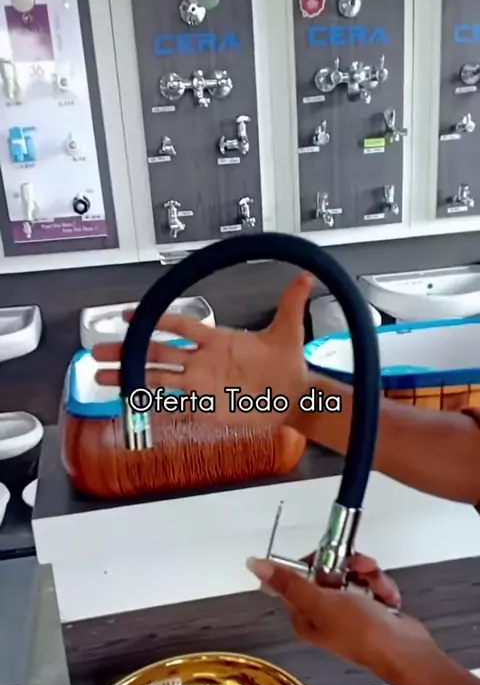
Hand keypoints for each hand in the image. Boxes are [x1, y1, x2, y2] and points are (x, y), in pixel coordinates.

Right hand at [94, 275, 313, 424]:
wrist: (296, 399)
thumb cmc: (289, 366)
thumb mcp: (289, 333)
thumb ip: (291, 305)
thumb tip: (306, 276)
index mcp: (218, 341)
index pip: (180, 326)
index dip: (156, 320)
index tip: (129, 315)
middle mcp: (203, 362)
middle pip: (158, 353)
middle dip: (128, 350)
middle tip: (98, 350)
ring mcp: (201, 386)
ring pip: (158, 379)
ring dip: (130, 377)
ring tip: (101, 377)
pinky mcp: (205, 408)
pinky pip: (174, 406)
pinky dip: (152, 404)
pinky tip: (129, 403)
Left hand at [247, 556, 432, 675]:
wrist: (405, 651)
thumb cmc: (362, 632)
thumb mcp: (320, 602)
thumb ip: (289, 581)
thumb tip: (254, 564)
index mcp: (304, 615)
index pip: (299, 576)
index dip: (316, 561)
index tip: (332, 554)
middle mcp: (323, 614)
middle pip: (329, 572)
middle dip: (350, 566)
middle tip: (362, 567)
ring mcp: (348, 612)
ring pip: (353, 575)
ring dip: (369, 577)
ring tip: (379, 588)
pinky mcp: (371, 610)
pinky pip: (371, 585)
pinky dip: (382, 588)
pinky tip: (388, 599)